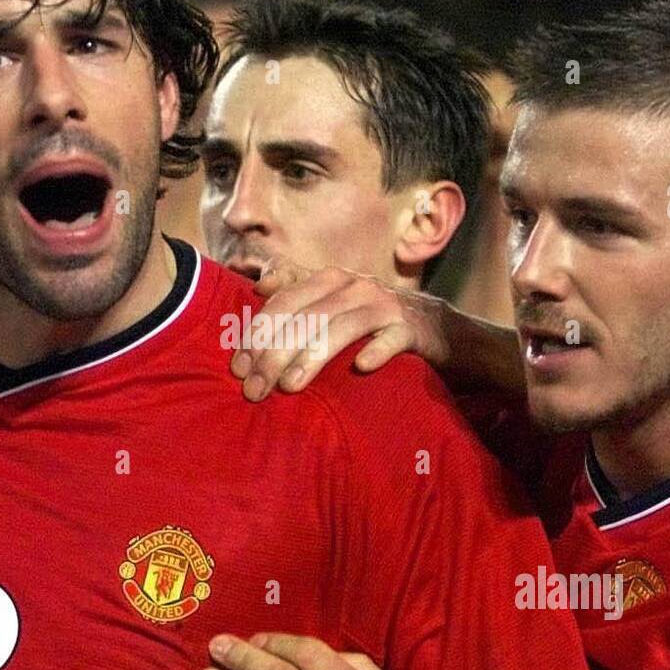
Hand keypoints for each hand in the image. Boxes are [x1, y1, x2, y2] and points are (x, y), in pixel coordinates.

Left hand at [230, 258, 452, 401]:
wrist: (431, 326)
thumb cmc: (368, 317)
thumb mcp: (330, 298)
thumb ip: (295, 287)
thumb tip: (259, 284)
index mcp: (328, 279)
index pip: (283, 302)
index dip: (257, 334)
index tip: (238, 368)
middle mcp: (353, 287)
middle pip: (305, 318)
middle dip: (275, 354)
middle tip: (255, 390)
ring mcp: (382, 306)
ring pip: (340, 328)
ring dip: (312, 357)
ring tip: (288, 387)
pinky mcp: (410, 329)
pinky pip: (391, 338)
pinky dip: (376, 350)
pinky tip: (361, 367)